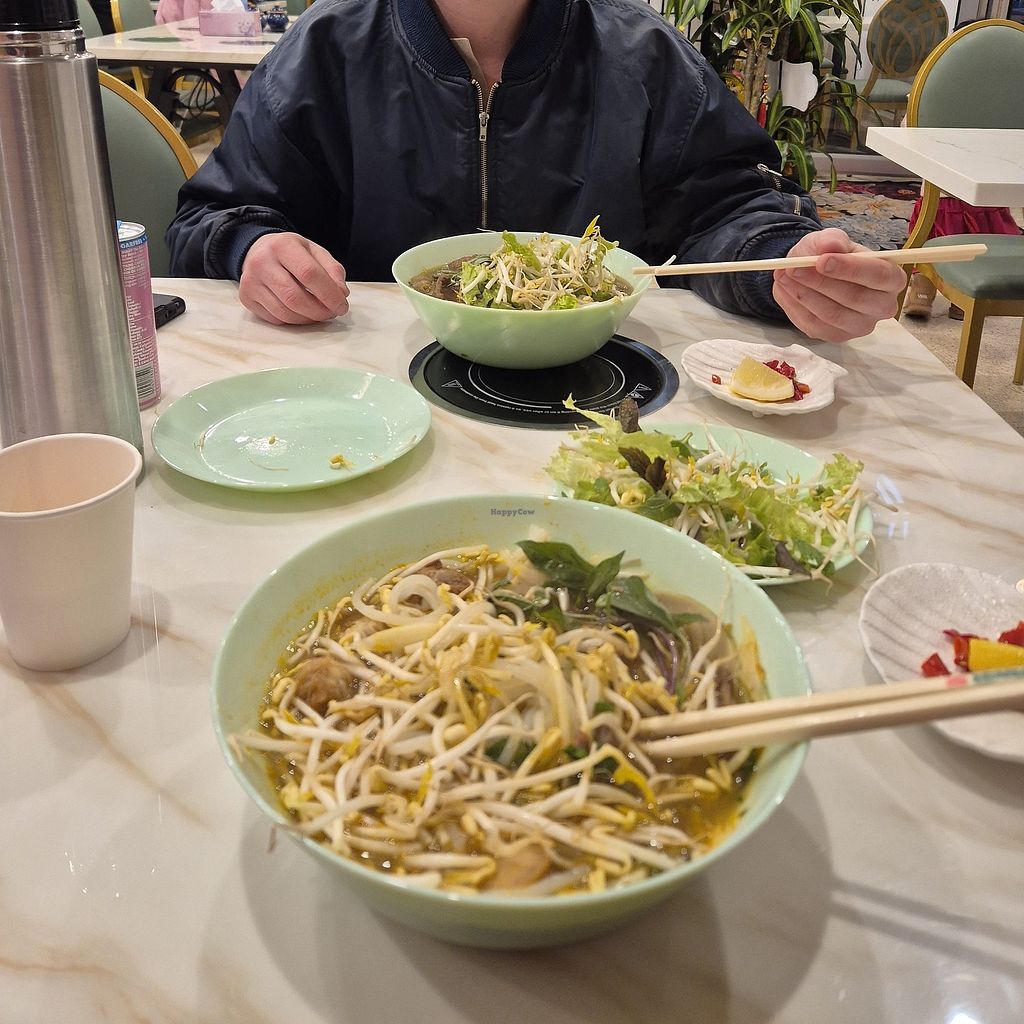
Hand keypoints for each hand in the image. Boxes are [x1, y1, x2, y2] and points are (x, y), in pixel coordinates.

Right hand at [239, 232, 349, 324]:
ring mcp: (250, 281)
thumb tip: (341, 294)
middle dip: (319, 311)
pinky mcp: (246, 298)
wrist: (258, 250)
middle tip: (332, 313)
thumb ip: (332, 270)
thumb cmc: (291, 253)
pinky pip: (276, 319)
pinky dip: (294, 321)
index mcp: (282, 245)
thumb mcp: (314, 252)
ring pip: (285, 312)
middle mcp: (262, 262)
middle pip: (295, 297)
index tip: (342, 306)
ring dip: (308, 319)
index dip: (329, 294)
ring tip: (319, 313)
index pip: (309, 274)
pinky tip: (302, 313)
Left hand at [772, 228, 904, 342]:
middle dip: (820, 283)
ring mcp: (860, 326)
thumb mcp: (830, 239)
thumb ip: (831, 239)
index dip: (850, 269)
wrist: (815, 273)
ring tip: (784, 275)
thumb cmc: (831, 255)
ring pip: (831, 314)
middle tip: (793, 268)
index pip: (878, 275)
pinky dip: (795, 306)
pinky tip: (784, 290)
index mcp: (892, 278)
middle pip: (855, 298)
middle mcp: (882, 306)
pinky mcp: (837, 337)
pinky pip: (814, 325)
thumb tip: (831, 246)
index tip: (821, 261)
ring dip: (803, 294)